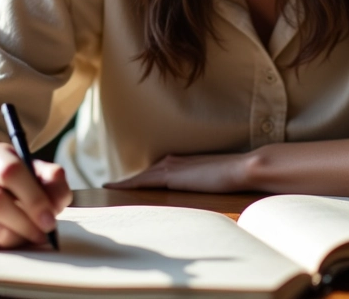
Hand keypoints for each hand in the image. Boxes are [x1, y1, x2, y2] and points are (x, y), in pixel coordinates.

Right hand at [0, 142, 72, 248]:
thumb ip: (53, 180)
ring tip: (31, 237)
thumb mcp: (37, 173)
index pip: (10, 172)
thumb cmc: (17, 183)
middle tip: (43, 234)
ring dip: (13, 236)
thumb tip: (58, 197)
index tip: (50, 219)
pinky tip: (12, 239)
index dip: (32, 198)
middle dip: (24, 222)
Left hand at [104, 152, 255, 192]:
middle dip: (129, 180)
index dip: (142, 177)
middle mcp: (174, 160)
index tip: (128, 182)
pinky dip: (127, 184)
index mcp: (184, 162)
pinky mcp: (170, 175)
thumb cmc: (234, 175)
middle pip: (146, 173)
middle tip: (109, 186)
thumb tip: (204, 188)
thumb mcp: (215, 179)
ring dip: (125, 183)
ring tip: (107, 188)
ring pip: (141, 176)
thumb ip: (204, 181)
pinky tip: (114, 188)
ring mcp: (171, 166)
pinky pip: (142, 181)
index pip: (157, 171)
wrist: (241, 168)